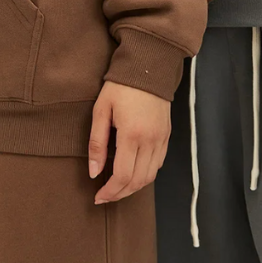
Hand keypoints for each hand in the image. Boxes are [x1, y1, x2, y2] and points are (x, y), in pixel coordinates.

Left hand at [88, 80, 171, 203]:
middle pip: (138, 181)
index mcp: (132, 134)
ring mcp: (161, 138)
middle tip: (105, 196)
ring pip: (150, 176)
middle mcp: (150, 140)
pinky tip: (134, 172)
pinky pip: (159, 164)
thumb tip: (94, 172)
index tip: (98, 196)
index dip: (110, 191)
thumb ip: (97, 143)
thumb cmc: (121, 85)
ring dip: (134, 187)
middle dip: (120, 194)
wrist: (148, 66)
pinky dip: (146, 175)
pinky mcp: (167, 135)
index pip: (123, 176)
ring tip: (118, 188)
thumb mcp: (102, 109)